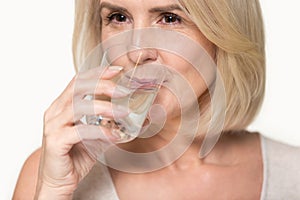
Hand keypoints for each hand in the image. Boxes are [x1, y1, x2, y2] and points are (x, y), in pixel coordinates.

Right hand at [35, 66, 125, 198]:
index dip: (98, 73)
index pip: (79, 81)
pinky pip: (80, 131)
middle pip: (78, 88)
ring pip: (77, 106)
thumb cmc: (75, 156)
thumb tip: (134, 117)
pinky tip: (115, 136)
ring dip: (103, 107)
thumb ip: (109, 124)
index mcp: (63, 106)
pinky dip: (100, 132)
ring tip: (123, 112)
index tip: (118, 70)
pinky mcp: (55, 142)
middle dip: (102, 85)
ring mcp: (53, 126)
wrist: (58, 182)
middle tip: (124, 90)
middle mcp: (55, 112)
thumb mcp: (96, 136)